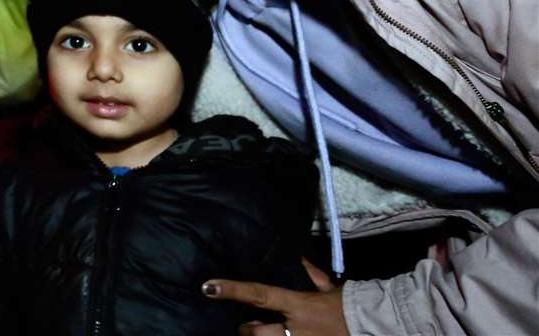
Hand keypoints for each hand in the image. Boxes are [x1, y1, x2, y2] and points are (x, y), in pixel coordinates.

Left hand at [205, 259, 346, 334]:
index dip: (232, 291)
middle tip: (245, 326)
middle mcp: (296, 330)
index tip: (208, 287)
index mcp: (298, 305)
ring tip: (260, 335)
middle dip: (246, 330)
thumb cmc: (351, 305)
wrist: (376, 325)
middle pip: (255, 333)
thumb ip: (312, 275)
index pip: (258, 295)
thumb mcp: (331, 288)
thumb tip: (299, 257)